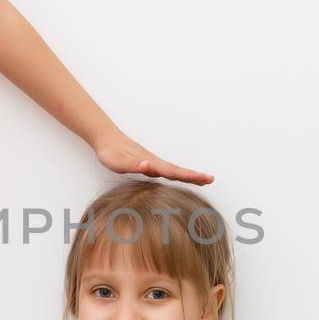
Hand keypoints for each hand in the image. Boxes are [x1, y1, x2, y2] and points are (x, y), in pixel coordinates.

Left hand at [92, 129, 212, 186]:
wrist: (106, 139)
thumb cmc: (111, 153)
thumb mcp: (120, 162)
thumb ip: (134, 165)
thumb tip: (148, 166)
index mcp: (151, 164)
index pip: (174, 172)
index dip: (190, 176)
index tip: (205, 179)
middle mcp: (155, 163)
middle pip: (178, 171)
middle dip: (194, 176)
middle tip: (211, 180)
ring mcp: (152, 163)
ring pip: (174, 170)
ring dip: (188, 175)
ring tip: (203, 180)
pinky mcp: (148, 164)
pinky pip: (166, 170)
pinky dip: (177, 174)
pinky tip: (181, 176)